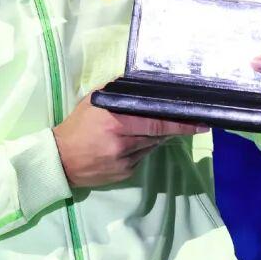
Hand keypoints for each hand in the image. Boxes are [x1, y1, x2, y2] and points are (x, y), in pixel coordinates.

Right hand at [52, 92, 208, 187]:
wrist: (59, 160)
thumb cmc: (77, 126)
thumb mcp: (94, 102)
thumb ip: (117, 94)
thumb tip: (141, 86)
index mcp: (116, 121)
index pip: (156, 121)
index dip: (181, 123)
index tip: (201, 122)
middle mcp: (123, 142)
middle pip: (158, 134)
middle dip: (174, 128)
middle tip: (191, 122)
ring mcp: (125, 161)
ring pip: (152, 146)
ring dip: (154, 138)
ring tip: (140, 130)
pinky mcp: (126, 173)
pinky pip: (142, 158)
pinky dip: (141, 149)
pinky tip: (128, 145)